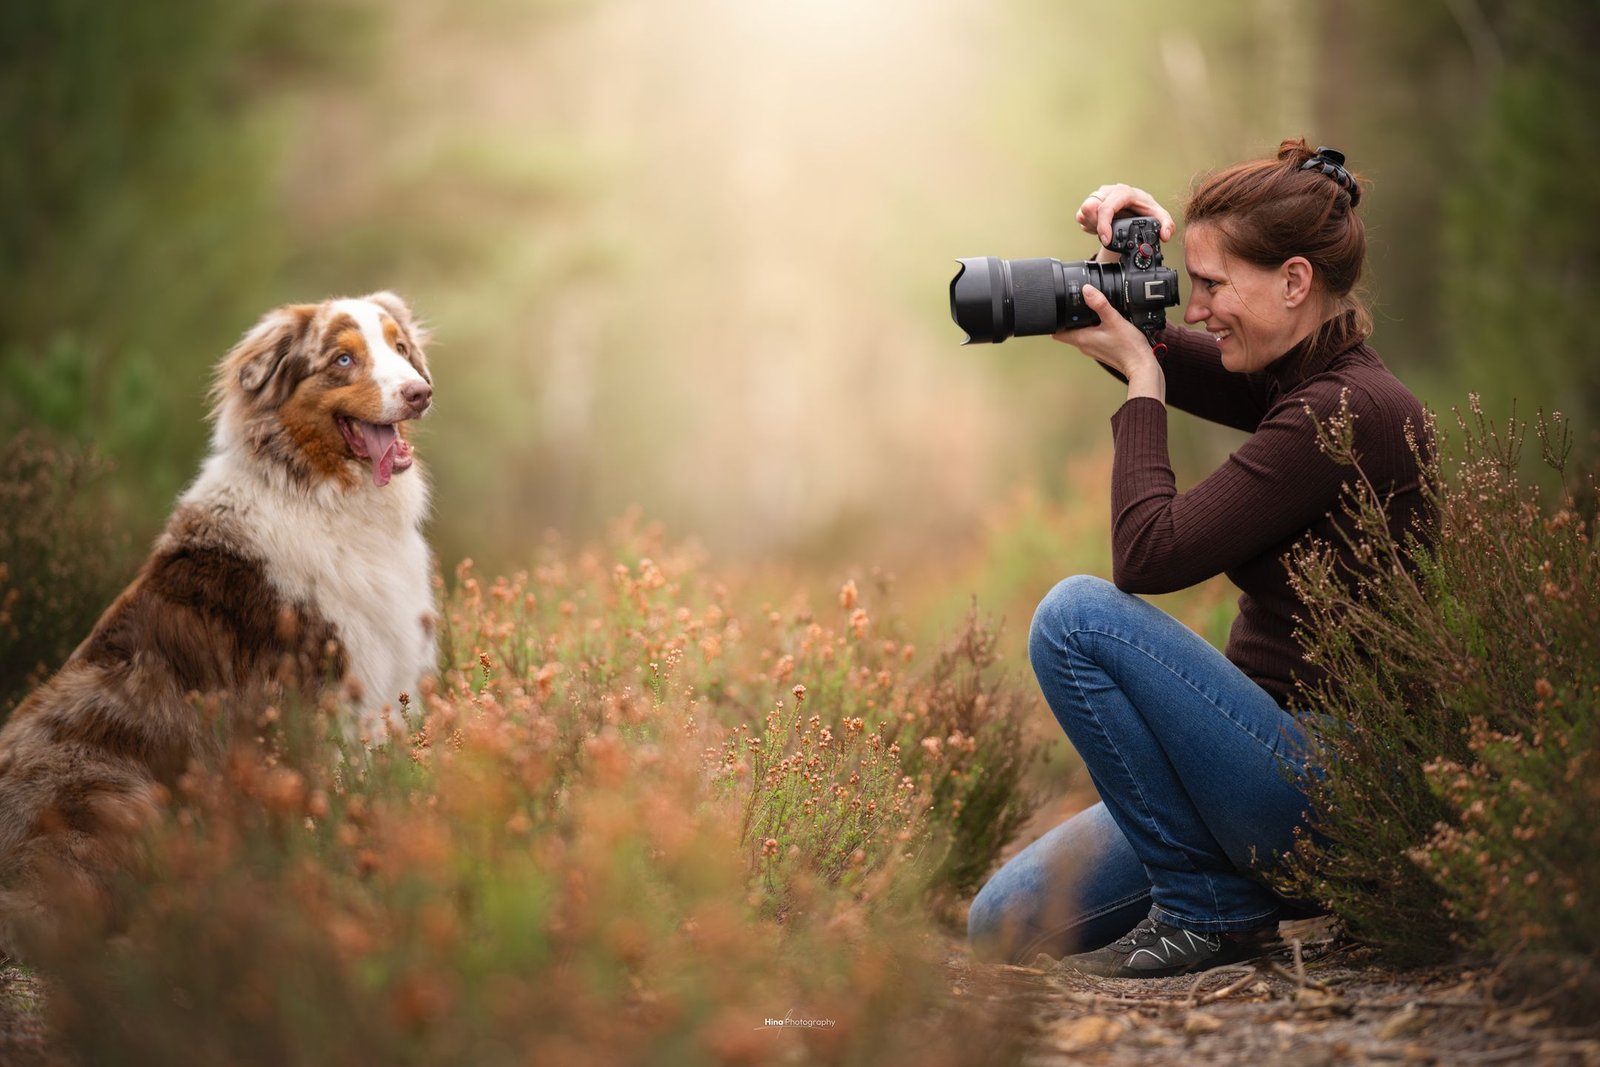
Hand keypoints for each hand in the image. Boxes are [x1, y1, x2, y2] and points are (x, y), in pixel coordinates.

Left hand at [1053, 284, 1164, 402]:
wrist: (1141, 365)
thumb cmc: (1128, 347)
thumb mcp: (1114, 320)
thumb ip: (1100, 304)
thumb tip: (1087, 290)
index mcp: (1081, 339)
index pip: (1057, 333)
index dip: (1055, 321)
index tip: (1059, 310)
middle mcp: (1084, 346)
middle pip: (1068, 331)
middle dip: (1070, 319)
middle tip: (1076, 306)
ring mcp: (1093, 349)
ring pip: (1081, 334)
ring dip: (1083, 323)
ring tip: (1092, 312)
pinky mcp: (1102, 350)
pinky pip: (1092, 337)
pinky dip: (1094, 329)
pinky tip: (1105, 322)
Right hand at [1075, 183, 1175, 249]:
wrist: (1136, 204)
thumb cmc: (1145, 208)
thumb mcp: (1160, 216)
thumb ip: (1166, 225)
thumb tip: (1165, 235)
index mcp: (1124, 192)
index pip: (1107, 207)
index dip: (1104, 225)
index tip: (1106, 240)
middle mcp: (1109, 191)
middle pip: (1091, 207)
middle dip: (1097, 225)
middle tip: (1107, 236)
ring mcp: (1098, 195)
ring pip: (1084, 212)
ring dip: (1092, 225)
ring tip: (1105, 231)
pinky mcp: (1091, 202)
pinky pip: (1082, 215)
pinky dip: (1089, 225)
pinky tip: (1100, 228)